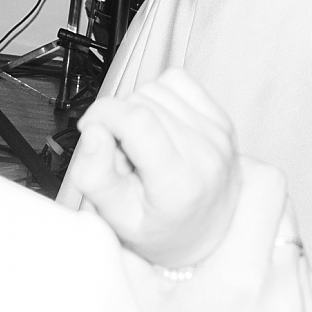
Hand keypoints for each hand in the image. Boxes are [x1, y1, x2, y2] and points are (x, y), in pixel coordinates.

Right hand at [69, 68, 240, 269]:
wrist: (209, 229)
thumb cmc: (162, 229)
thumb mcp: (118, 220)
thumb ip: (96, 177)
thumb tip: (94, 130)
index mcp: (178, 182)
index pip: (138, 121)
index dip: (104, 114)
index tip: (90, 128)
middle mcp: (204, 152)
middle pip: (144, 102)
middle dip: (118, 117)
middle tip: (119, 151)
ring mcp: (217, 132)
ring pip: (159, 87)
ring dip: (138, 106)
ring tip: (139, 141)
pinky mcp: (221, 117)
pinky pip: (179, 81)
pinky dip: (159, 94)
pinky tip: (156, 122)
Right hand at [122, 158, 311, 311]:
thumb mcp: (140, 310)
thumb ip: (130, 251)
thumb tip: (113, 206)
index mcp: (241, 280)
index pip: (267, 184)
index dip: (244, 172)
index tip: (222, 182)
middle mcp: (283, 293)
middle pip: (284, 207)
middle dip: (253, 204)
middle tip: (221, 219)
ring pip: (294, 241)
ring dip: (268, 239)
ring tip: (232, 261)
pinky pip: (304, 278)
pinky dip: (281, 274)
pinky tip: (249, 295)